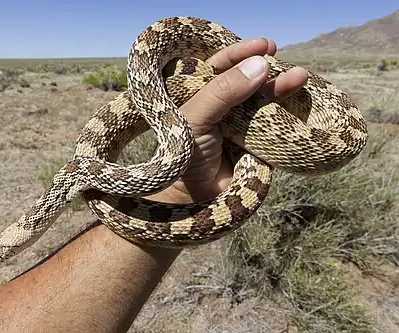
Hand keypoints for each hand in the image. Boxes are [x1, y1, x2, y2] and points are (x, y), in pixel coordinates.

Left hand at [146, 38, 308, 203]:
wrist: (199, 197)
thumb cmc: (188, 155)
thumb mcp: (198, 118)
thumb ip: (223, 91)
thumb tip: (260, 65)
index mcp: (201, 97)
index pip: (221, 67)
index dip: (240, 54)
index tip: (263, 45)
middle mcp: (223, 106)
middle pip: (247, 79)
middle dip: (264, 67)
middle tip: (278, 54)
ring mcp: (243, 123)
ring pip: (265, 98)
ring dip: (281, 86)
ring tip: (300, 76)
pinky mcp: (260, 140)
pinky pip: (277, 121)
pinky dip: (289, 109)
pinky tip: (300, 95)